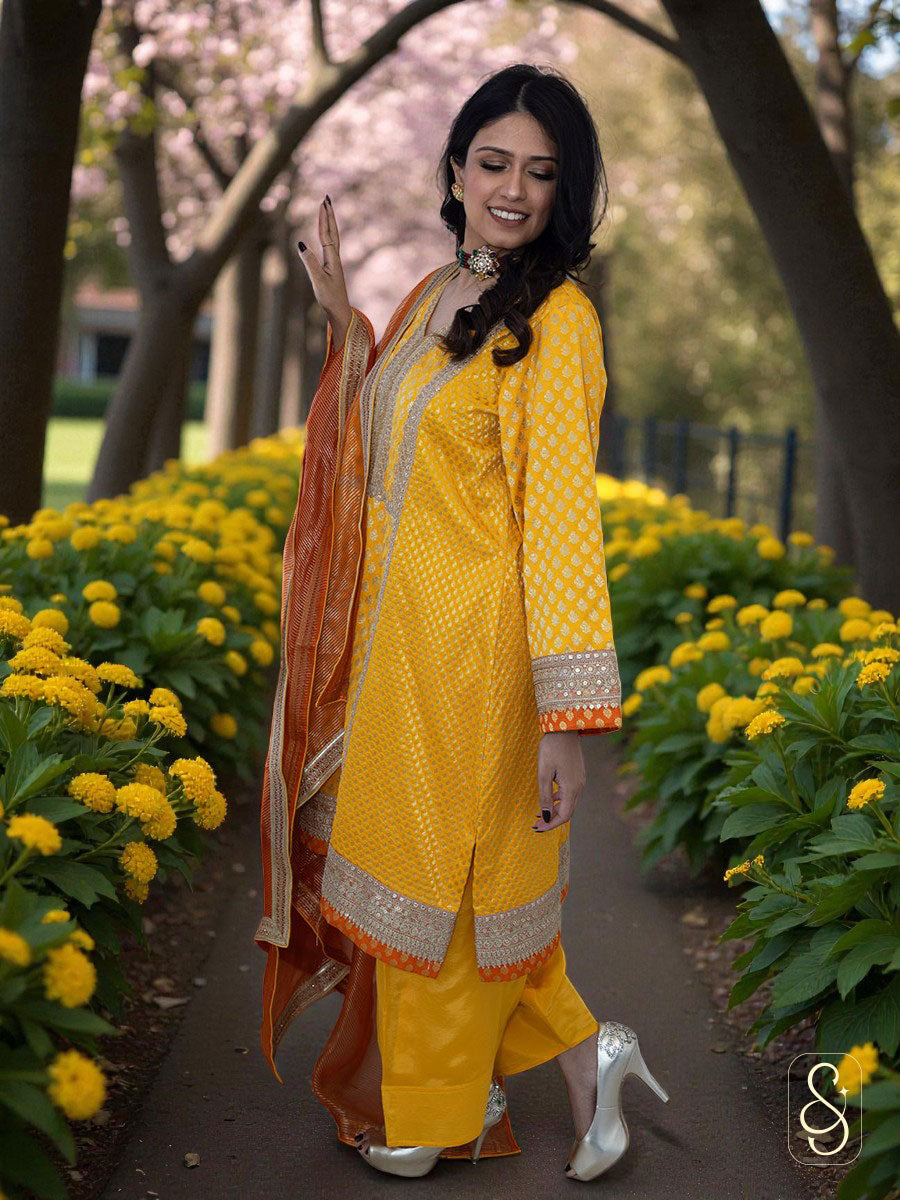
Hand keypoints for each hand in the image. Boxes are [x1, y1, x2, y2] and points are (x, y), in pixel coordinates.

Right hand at [297, 196, 351, 341]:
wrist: (339, 311)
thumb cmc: (329, 298)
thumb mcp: (317, 280)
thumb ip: (309, 262)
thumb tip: (300, 243)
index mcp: (332, 258)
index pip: (326, 234)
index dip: (324, 218)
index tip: (323, 203)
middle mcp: (334, 257)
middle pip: (332, 231)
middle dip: (328, 215)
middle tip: (326, 199)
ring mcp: (333, 262)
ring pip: (331, 237)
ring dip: (328, 223)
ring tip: (326, 211)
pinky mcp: (331, 268)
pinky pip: (329, 246)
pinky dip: (326, 235)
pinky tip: (324, 234)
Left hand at [533, 731, 584, 832]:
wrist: (564, 728)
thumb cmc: (551, 749)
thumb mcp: (543, 773)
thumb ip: (544, 796)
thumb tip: (545, 816)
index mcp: (571, 788)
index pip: (563, 816)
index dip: (551, 825)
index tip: (537, 829)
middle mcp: (579, 787)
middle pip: (567, 812)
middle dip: (552, 821)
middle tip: (536, 825)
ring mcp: (580, 781)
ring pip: (569, 804)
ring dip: (555, 811)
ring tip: (540, 815)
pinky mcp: (578, 775)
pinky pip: (570, 794)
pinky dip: (559, 801)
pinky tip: (549, 799)